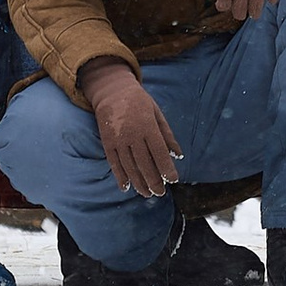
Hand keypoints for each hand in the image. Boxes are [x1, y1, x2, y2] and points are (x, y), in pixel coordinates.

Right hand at [80, 60, 179, 198]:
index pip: (159, 152)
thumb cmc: (140, 103)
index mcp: (148, 126)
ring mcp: (118, 139)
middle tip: (161, 193)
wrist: (113, 92)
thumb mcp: (158, 114)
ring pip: (129, 167)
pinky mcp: (107, 143)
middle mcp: (132, 134)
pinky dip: (120, 177)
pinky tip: (126, 188)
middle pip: (144, 163)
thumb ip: (168, 136)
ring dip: (139, 183)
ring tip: (148, 194)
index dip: (166, 168)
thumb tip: (178, 156)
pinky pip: (114, 164)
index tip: (173, 180)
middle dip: (154, 181)